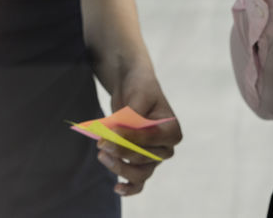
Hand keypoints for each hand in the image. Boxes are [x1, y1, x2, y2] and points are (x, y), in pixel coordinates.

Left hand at [102, 74, 181, 196]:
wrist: (133, 85)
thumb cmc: (139, 87)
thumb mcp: (138, 96)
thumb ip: (131, 118)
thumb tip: (116, 137)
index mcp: (171, 130)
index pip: (150, 139)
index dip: (130, 138)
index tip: (111, 133)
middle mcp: (165, 147)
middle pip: (143, 158)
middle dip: (121, 151)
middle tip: (101, 142)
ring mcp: (153, 156)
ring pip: (140, 173)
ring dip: (120, 168)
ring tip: (102, 155)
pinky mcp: (140, 161)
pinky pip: (138, 181)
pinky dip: (129, 187)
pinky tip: (117, 187)